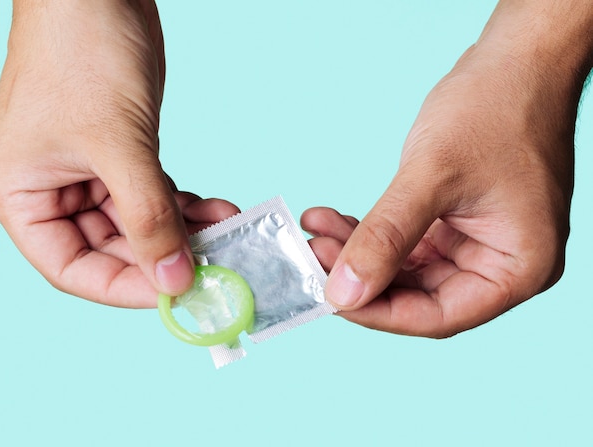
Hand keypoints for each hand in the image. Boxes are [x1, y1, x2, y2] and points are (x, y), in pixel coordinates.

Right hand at [0, 0, 237, 306]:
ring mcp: (90, 175)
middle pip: (111, 251)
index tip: (174, 292)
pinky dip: (185, 207)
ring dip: (182, 232)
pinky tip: (217, 210)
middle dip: (163, 258)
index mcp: (23, 196)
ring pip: (139, 226)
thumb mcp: (118, 144)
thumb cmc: (81, 54)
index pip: (72, 269)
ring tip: (225, 232)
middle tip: (213, 266)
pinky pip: (155, 198)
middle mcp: (53, 193)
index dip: (123, 286)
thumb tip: (174, 279)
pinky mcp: (122, 157)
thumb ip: (148, 215)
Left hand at [303, 2, 591, 337]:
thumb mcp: (432, 176)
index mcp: (519, 268)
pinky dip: (372, 233)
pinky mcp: (456, 224)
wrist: (515, 62)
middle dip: (361, 276)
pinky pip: (406, 243)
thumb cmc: (496, 109)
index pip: (440, 316)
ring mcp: (477, 244)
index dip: (380, 312)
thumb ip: (386, 238)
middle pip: (418, 295)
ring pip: (405, 269)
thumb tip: (342, 292)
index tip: (330, 297)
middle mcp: (501, 264)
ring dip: (359, 253)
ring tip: (317, 231)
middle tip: (314, 254)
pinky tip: (335, 219)